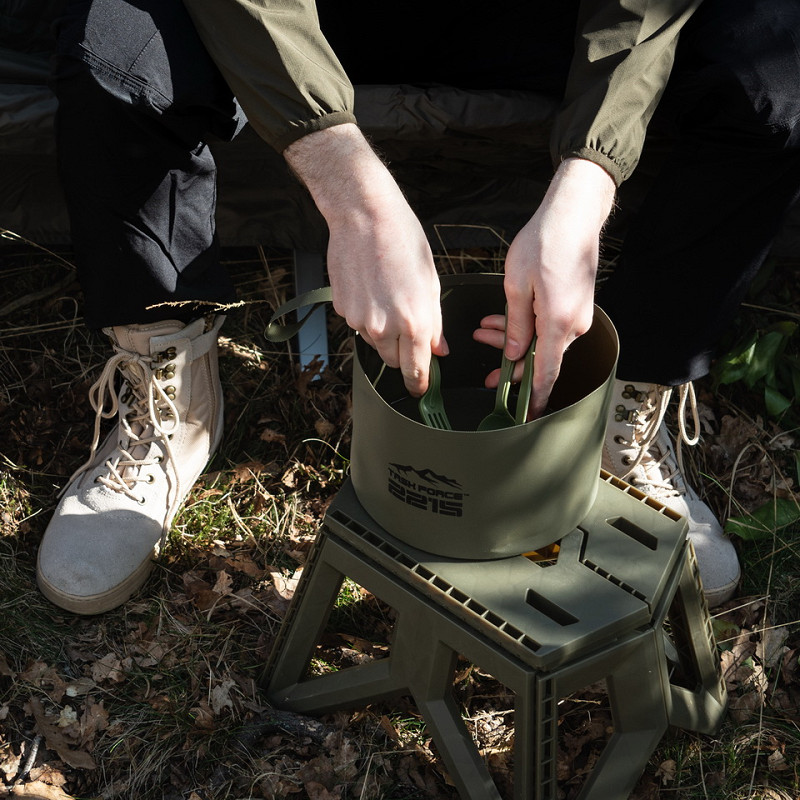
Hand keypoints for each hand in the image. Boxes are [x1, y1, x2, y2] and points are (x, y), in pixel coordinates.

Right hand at [284, 124, 446, 395]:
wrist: (364, 215)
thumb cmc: (403, 240)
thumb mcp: (431, 281)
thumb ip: (434, 322)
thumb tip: (439, 348)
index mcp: (414, 322)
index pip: (416, 369)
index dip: (419, 383)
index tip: (421, 389)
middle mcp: (384, 327)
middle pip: (392, 361)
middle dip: (402, 354)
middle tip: (407, 329)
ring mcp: (359, 320)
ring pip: (374, 342)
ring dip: (383, 331)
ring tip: (387, 295)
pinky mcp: (341, 309)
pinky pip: (357, 323)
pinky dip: (365, 314)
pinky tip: (371, 286)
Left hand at [473, 158, 615, 417]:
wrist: (574, 214)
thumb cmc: (544, 244)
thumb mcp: (517, 287)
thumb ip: (515, 326)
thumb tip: (513, 355)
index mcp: (558, 325)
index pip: (545, 375)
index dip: (533, 400)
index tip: (524, 419)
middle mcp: (572, 325)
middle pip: (539, 359)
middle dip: (509, 365)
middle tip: (486, 376)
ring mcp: (576, 315)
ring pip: (539, 340)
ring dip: (512, 339)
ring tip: (482, 330)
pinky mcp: (574, 304)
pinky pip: (547, 325)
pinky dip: (525, 325)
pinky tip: (501, 317)